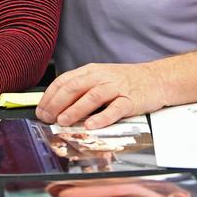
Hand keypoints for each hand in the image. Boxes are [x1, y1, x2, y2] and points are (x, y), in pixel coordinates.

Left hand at [35, 61, 166, 129]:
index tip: (40, 109)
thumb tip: (57, 105)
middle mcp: (102, 76)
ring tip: (63, 121)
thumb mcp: (101, 78)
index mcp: (91, 71)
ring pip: (92, 96)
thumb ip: (82, 89)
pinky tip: (92, 125)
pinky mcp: (130, 99)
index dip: (50, 95)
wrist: (156, 78)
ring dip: (75, 109)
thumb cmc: (125, 81)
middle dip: (57, 103)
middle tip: (47, 118)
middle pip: (75, 87)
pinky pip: (115, 108)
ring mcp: (116, 87)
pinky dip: (102, 117)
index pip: (65, 80)